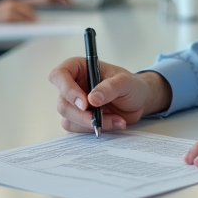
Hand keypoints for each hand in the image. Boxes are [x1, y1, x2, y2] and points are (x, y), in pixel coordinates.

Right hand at [48, 58, 171, 132]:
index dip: (67, 89)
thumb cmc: (130, 85)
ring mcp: (74, 104)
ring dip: (91, 123)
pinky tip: (114, 123)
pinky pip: (78, 129)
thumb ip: (110, 87)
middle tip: (99, 118)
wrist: (138, 101)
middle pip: (62, 103)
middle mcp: (73, 86)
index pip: (59, 75)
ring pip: (68, 119)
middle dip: (81, 114)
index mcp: (79, 68)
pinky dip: (95, 129)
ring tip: (116, 119)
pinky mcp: (80, 119)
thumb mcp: (125, 82)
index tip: (85, 102)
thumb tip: (92, 99)